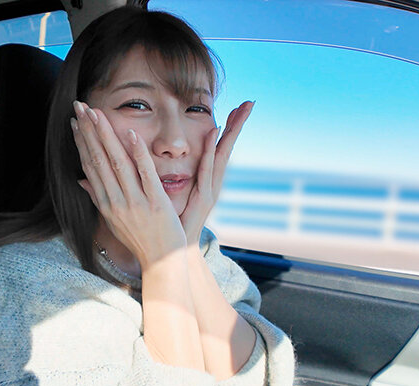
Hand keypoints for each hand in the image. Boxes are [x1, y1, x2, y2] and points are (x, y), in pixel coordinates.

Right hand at [71, 101, 186, 267]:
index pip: (89, 165)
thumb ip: (98, 197)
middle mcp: (116, 200)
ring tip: (97, 113)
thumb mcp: (114, 220)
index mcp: (105, 203)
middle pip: (99, 159)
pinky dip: (138, 153)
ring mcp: (135, 201)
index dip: (82, 141)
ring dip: (106, 136)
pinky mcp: (155, 202)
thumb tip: (80, 180)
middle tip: (80, 106)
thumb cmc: (139, 240)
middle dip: (89, 131)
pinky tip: (131, 133)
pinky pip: (145, 174)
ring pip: (117, 163)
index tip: (75, 121)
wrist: (161, 262)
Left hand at [180, 101, 254, 244]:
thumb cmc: (173, 222)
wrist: (175, 250)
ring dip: (231, 133)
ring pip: (222, 155)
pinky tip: (213, 134)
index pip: (219, 148)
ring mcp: (210, 189)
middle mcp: (213, 182)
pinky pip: (207, 169)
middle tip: (250, 103)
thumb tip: (169, 159)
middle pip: (227, 148)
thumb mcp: (174, 192)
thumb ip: (175, 175)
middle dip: (238, 125)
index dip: (229, 128)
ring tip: (240, 112)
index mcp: (207, 179)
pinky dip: (210, 151)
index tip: (237, 107)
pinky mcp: (203, 198)